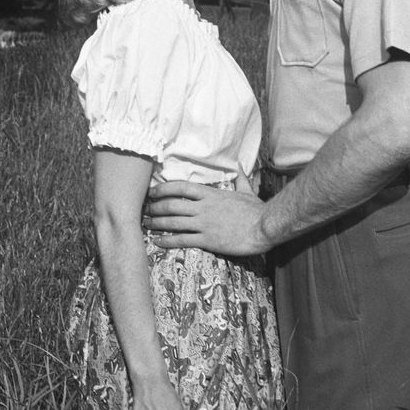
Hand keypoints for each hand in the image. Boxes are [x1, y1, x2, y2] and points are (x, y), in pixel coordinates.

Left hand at [144, 168, 270, 255]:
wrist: (265, 227)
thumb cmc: (257, 210)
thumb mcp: (247, 191)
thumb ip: (241, 179)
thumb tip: (241, 167)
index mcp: (210, 194)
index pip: (180, 187)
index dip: (163, 189)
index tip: (152, 192)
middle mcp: (203, 207)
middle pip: (171, 205)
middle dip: (155, 208)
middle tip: (144, 211)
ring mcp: (204, 224)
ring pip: (173, 222)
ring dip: (157, 224)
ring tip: (146, 226)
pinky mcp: (207, 240)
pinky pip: (182, 240)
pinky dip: (167, 241)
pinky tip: (157, 242)